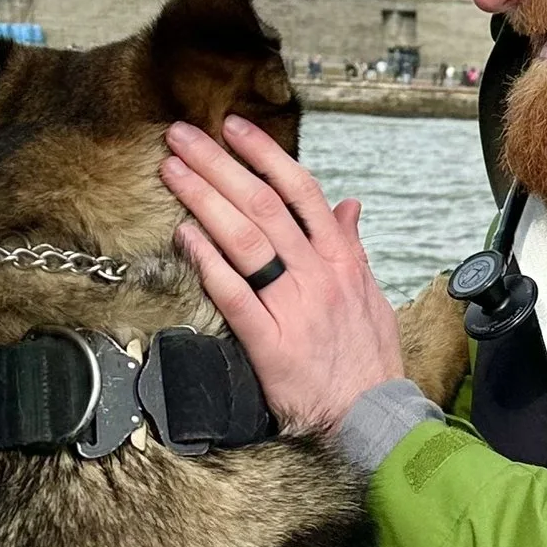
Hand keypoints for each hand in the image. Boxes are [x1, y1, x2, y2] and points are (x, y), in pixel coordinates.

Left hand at [162, 115, 405, 433]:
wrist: (374, 418)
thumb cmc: (369, 360)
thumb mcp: (371, 296)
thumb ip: (353, 248)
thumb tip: (347, 206)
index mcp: (341, 260)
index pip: (300, 191)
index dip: (264, 154)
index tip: (233, 127)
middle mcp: (318, 275)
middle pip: (262, 205)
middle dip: (218, 165)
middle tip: (181, 136)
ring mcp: (295, 308)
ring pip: (245, 240)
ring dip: (204, 199)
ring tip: (172, 171)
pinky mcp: (272, 344)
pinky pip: (235, 295)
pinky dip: (208, 261)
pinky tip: (184, 235)